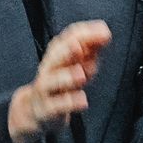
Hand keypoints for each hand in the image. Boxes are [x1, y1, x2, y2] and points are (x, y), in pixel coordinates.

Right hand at [8, 21, 110, 142]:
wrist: (37, 110)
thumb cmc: (62, 83)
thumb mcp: (77, 64)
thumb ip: (90, 50)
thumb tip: (105, 34)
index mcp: (57, 54)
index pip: (68, 39)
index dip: (85, 34)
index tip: (105, 32)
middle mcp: (49, 69)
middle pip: (55, 57)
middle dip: (68, 51)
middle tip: (80, 47)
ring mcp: (46, 89)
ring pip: (52, 81)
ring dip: (66, 77)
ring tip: (81, 75)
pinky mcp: (47, 109)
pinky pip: (56, 106)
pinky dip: (69, 103)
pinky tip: (83, 101)